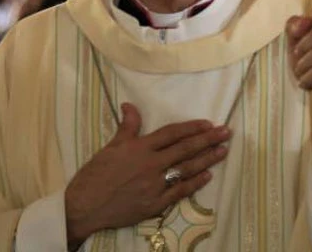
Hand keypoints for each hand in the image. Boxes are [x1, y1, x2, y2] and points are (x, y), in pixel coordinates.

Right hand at [63, 103, 230, 247]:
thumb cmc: (95, 174)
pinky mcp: (155, 204)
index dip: (191, 128)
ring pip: (186, 169)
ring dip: (207, 159)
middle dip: (208, 140)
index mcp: (140, 148)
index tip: (208, 124)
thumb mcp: (111, 147)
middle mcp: (151, 165)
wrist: (85, 206)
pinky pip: (180, 192)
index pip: (172, 133)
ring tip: (223, 151)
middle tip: (226, 133)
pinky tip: (208, 176)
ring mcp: (155, 186)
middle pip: (185, 149)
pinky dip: (195, 183)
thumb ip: (127, 127)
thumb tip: (130, 105)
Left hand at [287, 0, 311, 170]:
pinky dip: (309, 78)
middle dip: (302, 47)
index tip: (303, 31)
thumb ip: (294, 26)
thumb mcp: (296, 41)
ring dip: (303, 65)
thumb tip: (303, 24)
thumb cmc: (311, 61)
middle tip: (298, 57)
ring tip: (302, 72)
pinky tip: (307, 82)